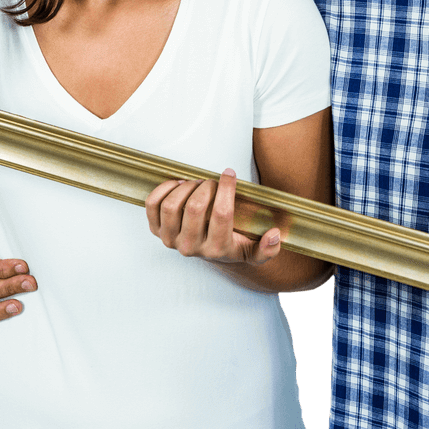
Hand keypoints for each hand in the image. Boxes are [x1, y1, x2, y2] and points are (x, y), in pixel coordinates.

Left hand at [145, 168, 281, 265]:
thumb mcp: (253, 251)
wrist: (210, 254)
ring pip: (171, 205)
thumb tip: (275, 235)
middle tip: (213, 182)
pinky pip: (152, 205)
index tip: (230, 174)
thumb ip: (267, 248)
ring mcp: (171, 240)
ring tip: (198, 184)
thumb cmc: (233, 245)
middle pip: (194, 207)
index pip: (221, 215)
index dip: (226, 189)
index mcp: (217, 249)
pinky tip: (179, 184)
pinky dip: (164, 188)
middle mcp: (191, 247)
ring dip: (186, 187)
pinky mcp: (157, 231)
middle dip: (207, 186)